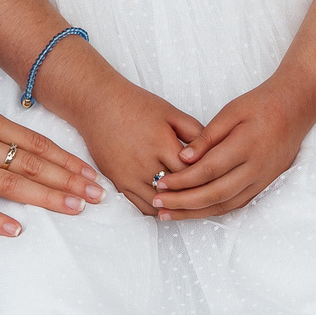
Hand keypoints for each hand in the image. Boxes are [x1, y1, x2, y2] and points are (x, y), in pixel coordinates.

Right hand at [0, 84, 102, 238]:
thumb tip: (25, 142)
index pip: (36, 142)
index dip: (66, 159)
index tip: (91, 173)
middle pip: (31, 164)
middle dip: (68, 180)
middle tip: (96, 195)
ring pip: (10, 184)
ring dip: (45, 197)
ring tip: (73, 208)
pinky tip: (18, 229)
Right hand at [71, 80, 204, 216]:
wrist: (99, 105)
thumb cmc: (136, 105)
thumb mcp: (171, 112)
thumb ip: (195, 131)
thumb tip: (215, 150)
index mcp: (162, 144)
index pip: (192, 173)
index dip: (207, 178)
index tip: (217, 178)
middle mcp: (145, 164)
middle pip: (177, 191)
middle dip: (195, 194)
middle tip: (209, 195)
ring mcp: (130, 177)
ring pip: (160, 204)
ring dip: (176, 206)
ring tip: (190, 203)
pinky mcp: (119, 183)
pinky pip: (140, 206)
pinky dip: (157, 209)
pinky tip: (168, 205)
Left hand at [150, 81, 311, 221]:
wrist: (296, 108)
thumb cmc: (261, 104)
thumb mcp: (231, 111)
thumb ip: (207, 136)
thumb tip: (183, 158)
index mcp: (246, 146)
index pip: (208, 170)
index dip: (182, 180)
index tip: (160, 183)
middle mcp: (256, 168)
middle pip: (215, 194)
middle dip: (183, 202)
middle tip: (158, 204)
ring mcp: (263, 180)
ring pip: (226, 205)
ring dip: (196, 213)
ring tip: (170, 214)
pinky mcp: (265, 185)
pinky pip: (237, 204)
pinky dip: (214, 210)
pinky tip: (195, 211)